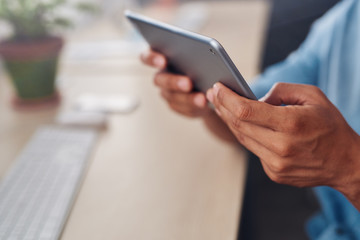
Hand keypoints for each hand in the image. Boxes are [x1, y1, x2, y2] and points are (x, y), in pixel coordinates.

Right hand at [140, 50, 210, 117]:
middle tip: (187, 83)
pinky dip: (193, 107)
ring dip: (187, 98)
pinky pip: (182, 108)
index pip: (147, 57)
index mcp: (162, 57)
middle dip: (174, 82)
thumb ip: (199, 51)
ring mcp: (167, 92)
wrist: (211, 83)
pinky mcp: (177, 105)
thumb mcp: (202, 53)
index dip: (152, 59)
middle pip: (161, 80)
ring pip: (173, 97)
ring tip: (201, 98)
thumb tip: (206, 53)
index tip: (162, 61)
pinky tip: (204, 105)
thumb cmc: (204, 62)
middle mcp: (162, 76)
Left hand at [207, 82, 359, 199]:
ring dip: (229, 121)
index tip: (216, 88)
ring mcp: (276, 164)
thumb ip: (281, 91)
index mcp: (291, 124)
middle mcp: (281, 147)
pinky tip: (242, 124)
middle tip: (212, 94)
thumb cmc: (330, 125)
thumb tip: (255, 99)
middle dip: (222, 107)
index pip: (246, 110)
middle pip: (239, 124)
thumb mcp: (312, 96)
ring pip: (242, 138)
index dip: (227, 98)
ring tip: (221, 107)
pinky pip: (254, 150)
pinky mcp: (274, 173)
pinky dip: (246, 135)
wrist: (345, 163)